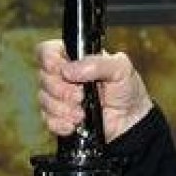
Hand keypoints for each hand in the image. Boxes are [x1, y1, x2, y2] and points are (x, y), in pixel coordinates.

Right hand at [36, 39, 154, 141]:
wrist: (132, 122)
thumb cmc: (128, 91)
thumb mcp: (121, 68)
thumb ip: (97, 62)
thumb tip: (69, 70)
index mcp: (75, 58)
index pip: (47, 51)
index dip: (50, 61)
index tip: (64, 71)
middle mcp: (64, 76)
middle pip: (43, 77)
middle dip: (63, 90)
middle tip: (81, 96)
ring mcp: (59, 97)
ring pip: (43, 100)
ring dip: (64, 108)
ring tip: (83, 112)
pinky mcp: (59, 118)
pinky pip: (48, 120)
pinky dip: (61, 123)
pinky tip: (76, 124)